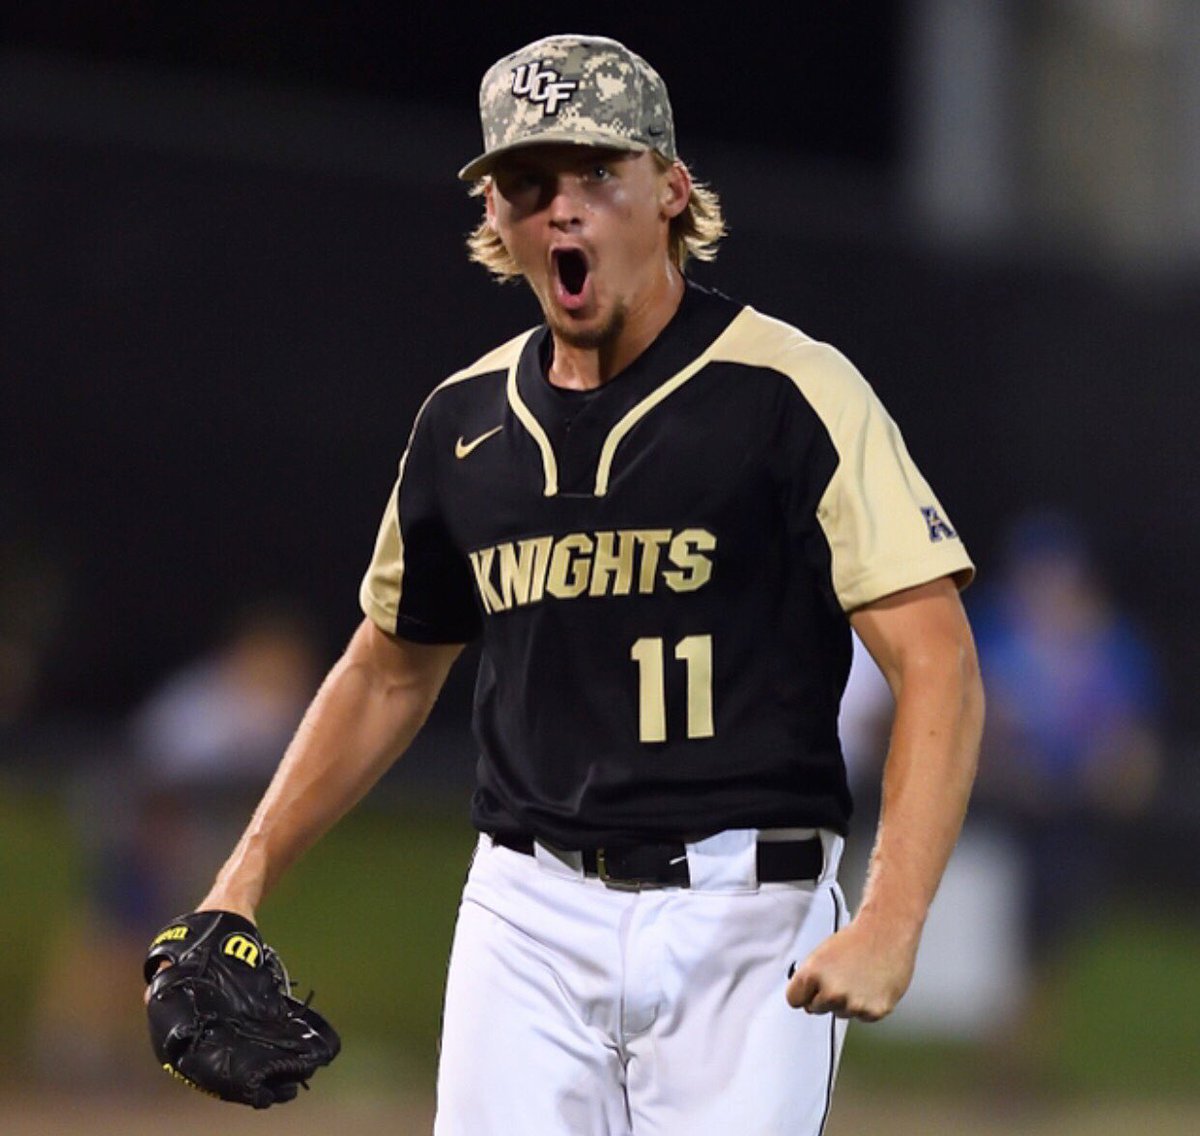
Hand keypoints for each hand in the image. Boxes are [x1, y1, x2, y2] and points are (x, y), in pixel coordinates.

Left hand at [785, 914, 918, 1021]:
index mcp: (812, 975)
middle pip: (815, 1009)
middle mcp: (831, 992)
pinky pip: (861, 1016)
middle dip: (824, 997)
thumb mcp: (821, 954)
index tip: (809, 989)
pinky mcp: (873, 1012)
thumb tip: (804, 999)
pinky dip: (866, 1006)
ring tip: (858, 978)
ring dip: (846, 1002)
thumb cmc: (855, 939)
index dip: (803, 993)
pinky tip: (870, 986)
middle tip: (839, 978)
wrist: (886, 932)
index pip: (794, 1000)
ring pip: (839, 1013)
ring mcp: (853, 1004)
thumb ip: (810, 979)